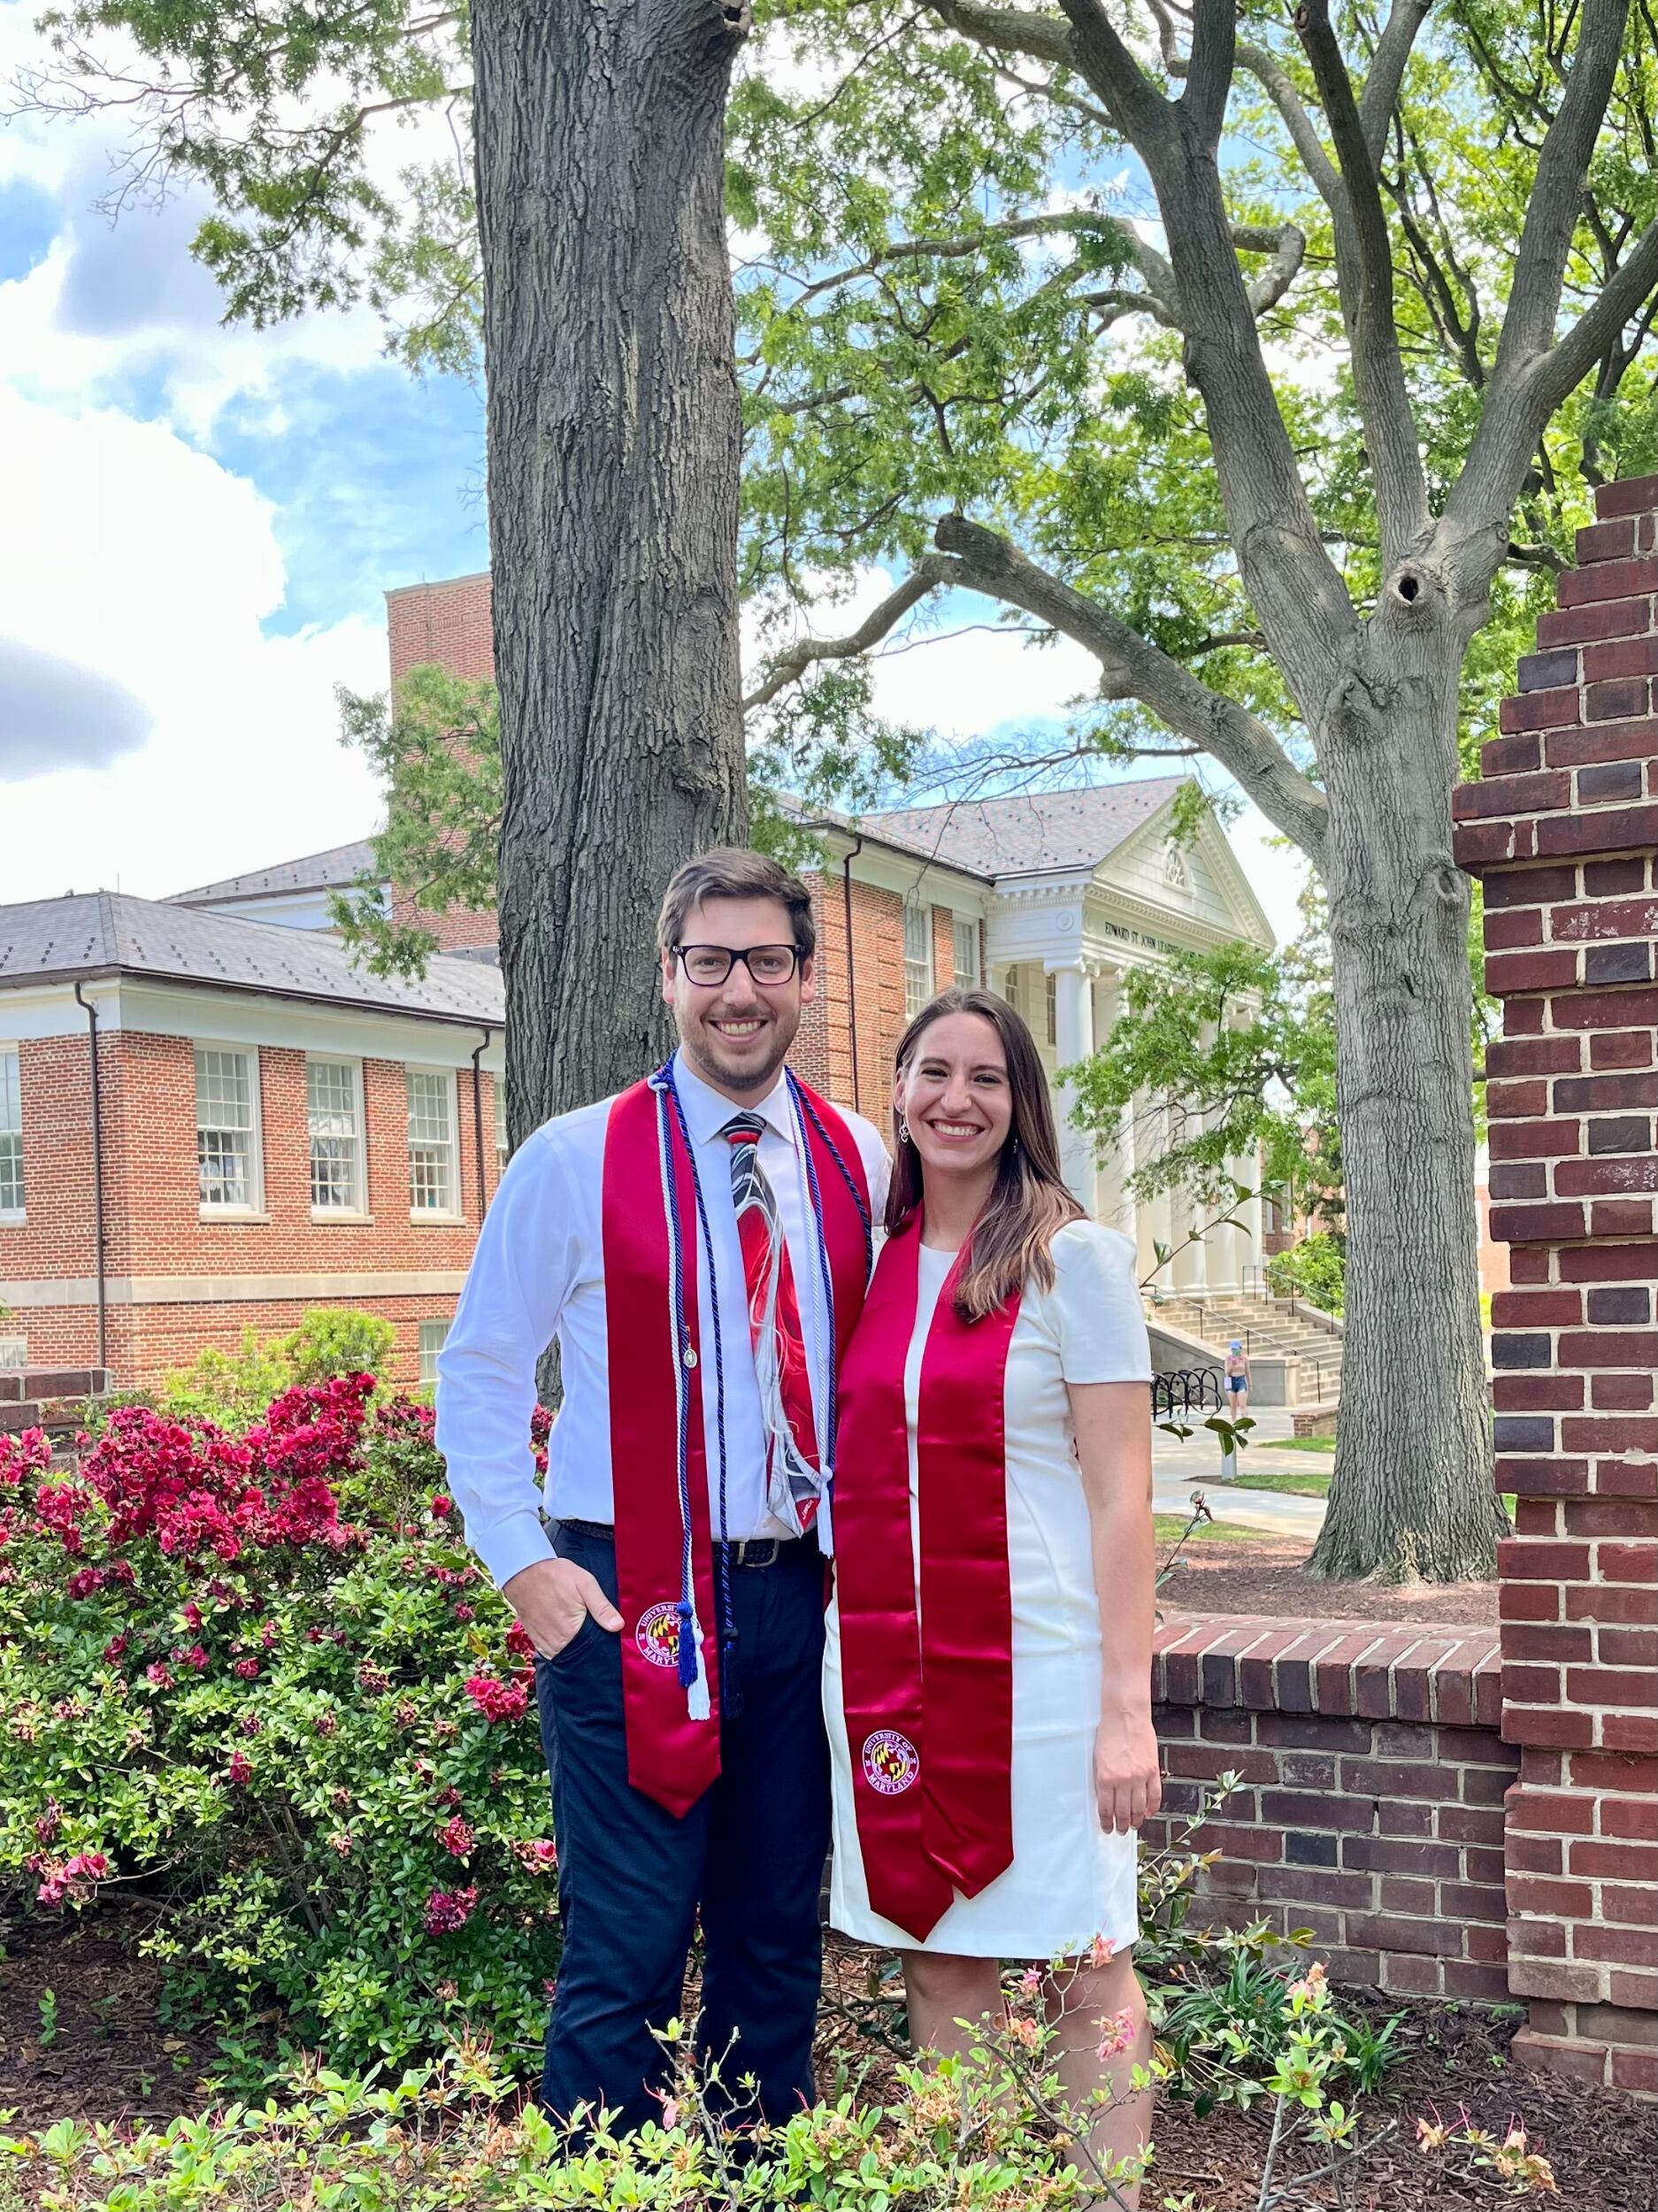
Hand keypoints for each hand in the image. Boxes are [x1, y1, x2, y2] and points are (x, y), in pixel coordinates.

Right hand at [502, 1557, 622, 1659]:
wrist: (524, 1571)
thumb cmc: (556, 1576)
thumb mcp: (585, 1584)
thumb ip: (602, 1607)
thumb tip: (618, 1626)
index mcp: (570, 1632)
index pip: (592, 1650)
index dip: (601, 1645)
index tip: (607, 1638)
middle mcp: (556, 1643)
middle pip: (579, 1654)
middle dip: (588, 1647)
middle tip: (593, 1631)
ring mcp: (544, 1643)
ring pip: (565, 1654)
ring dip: (574, 1648)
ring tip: (579, 1631)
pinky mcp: (536, 1639)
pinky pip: (552, 1651)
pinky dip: (560, 1646)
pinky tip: (566, 1633)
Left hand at [1094, 1709, 1160, 1835]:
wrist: (1125, 1715)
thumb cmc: (1108, 1733)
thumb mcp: (1098, 1759)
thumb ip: (1102, 1779)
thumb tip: (1106, 1799)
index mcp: (1104, 1778)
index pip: (1105, 1809)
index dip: (1106, 1822)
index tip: (1107, 1828)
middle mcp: (1122, 1780)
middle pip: (1123, 1812)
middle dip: (1121, 1825)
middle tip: (1120, 1831)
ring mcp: (1140, 1776)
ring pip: (1139, 1808)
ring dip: (1136, 1820)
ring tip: (1133, 1826)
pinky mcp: (1152, 1770)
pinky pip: (1154, 1795)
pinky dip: (1152, 1808)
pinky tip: (1148, 1813)